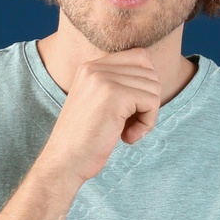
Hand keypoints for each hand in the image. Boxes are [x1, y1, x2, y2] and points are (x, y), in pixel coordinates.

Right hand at [39, 47, 160, 183]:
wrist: (64, 162)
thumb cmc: (85, 141)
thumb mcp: (99, 104)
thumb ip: (119, 87)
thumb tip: (155, 80)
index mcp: (90, 67)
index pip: (140, 57)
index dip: (145, 85)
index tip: (130, 110)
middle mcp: (95, 68)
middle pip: (150, 72)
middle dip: (148, 102)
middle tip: (129, 125)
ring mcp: (103, 79)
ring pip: (153, 87)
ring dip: (148, 115)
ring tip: (127, 132)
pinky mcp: (114, 95)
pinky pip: (152, 102)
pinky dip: (147, 123)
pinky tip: (128, 137)